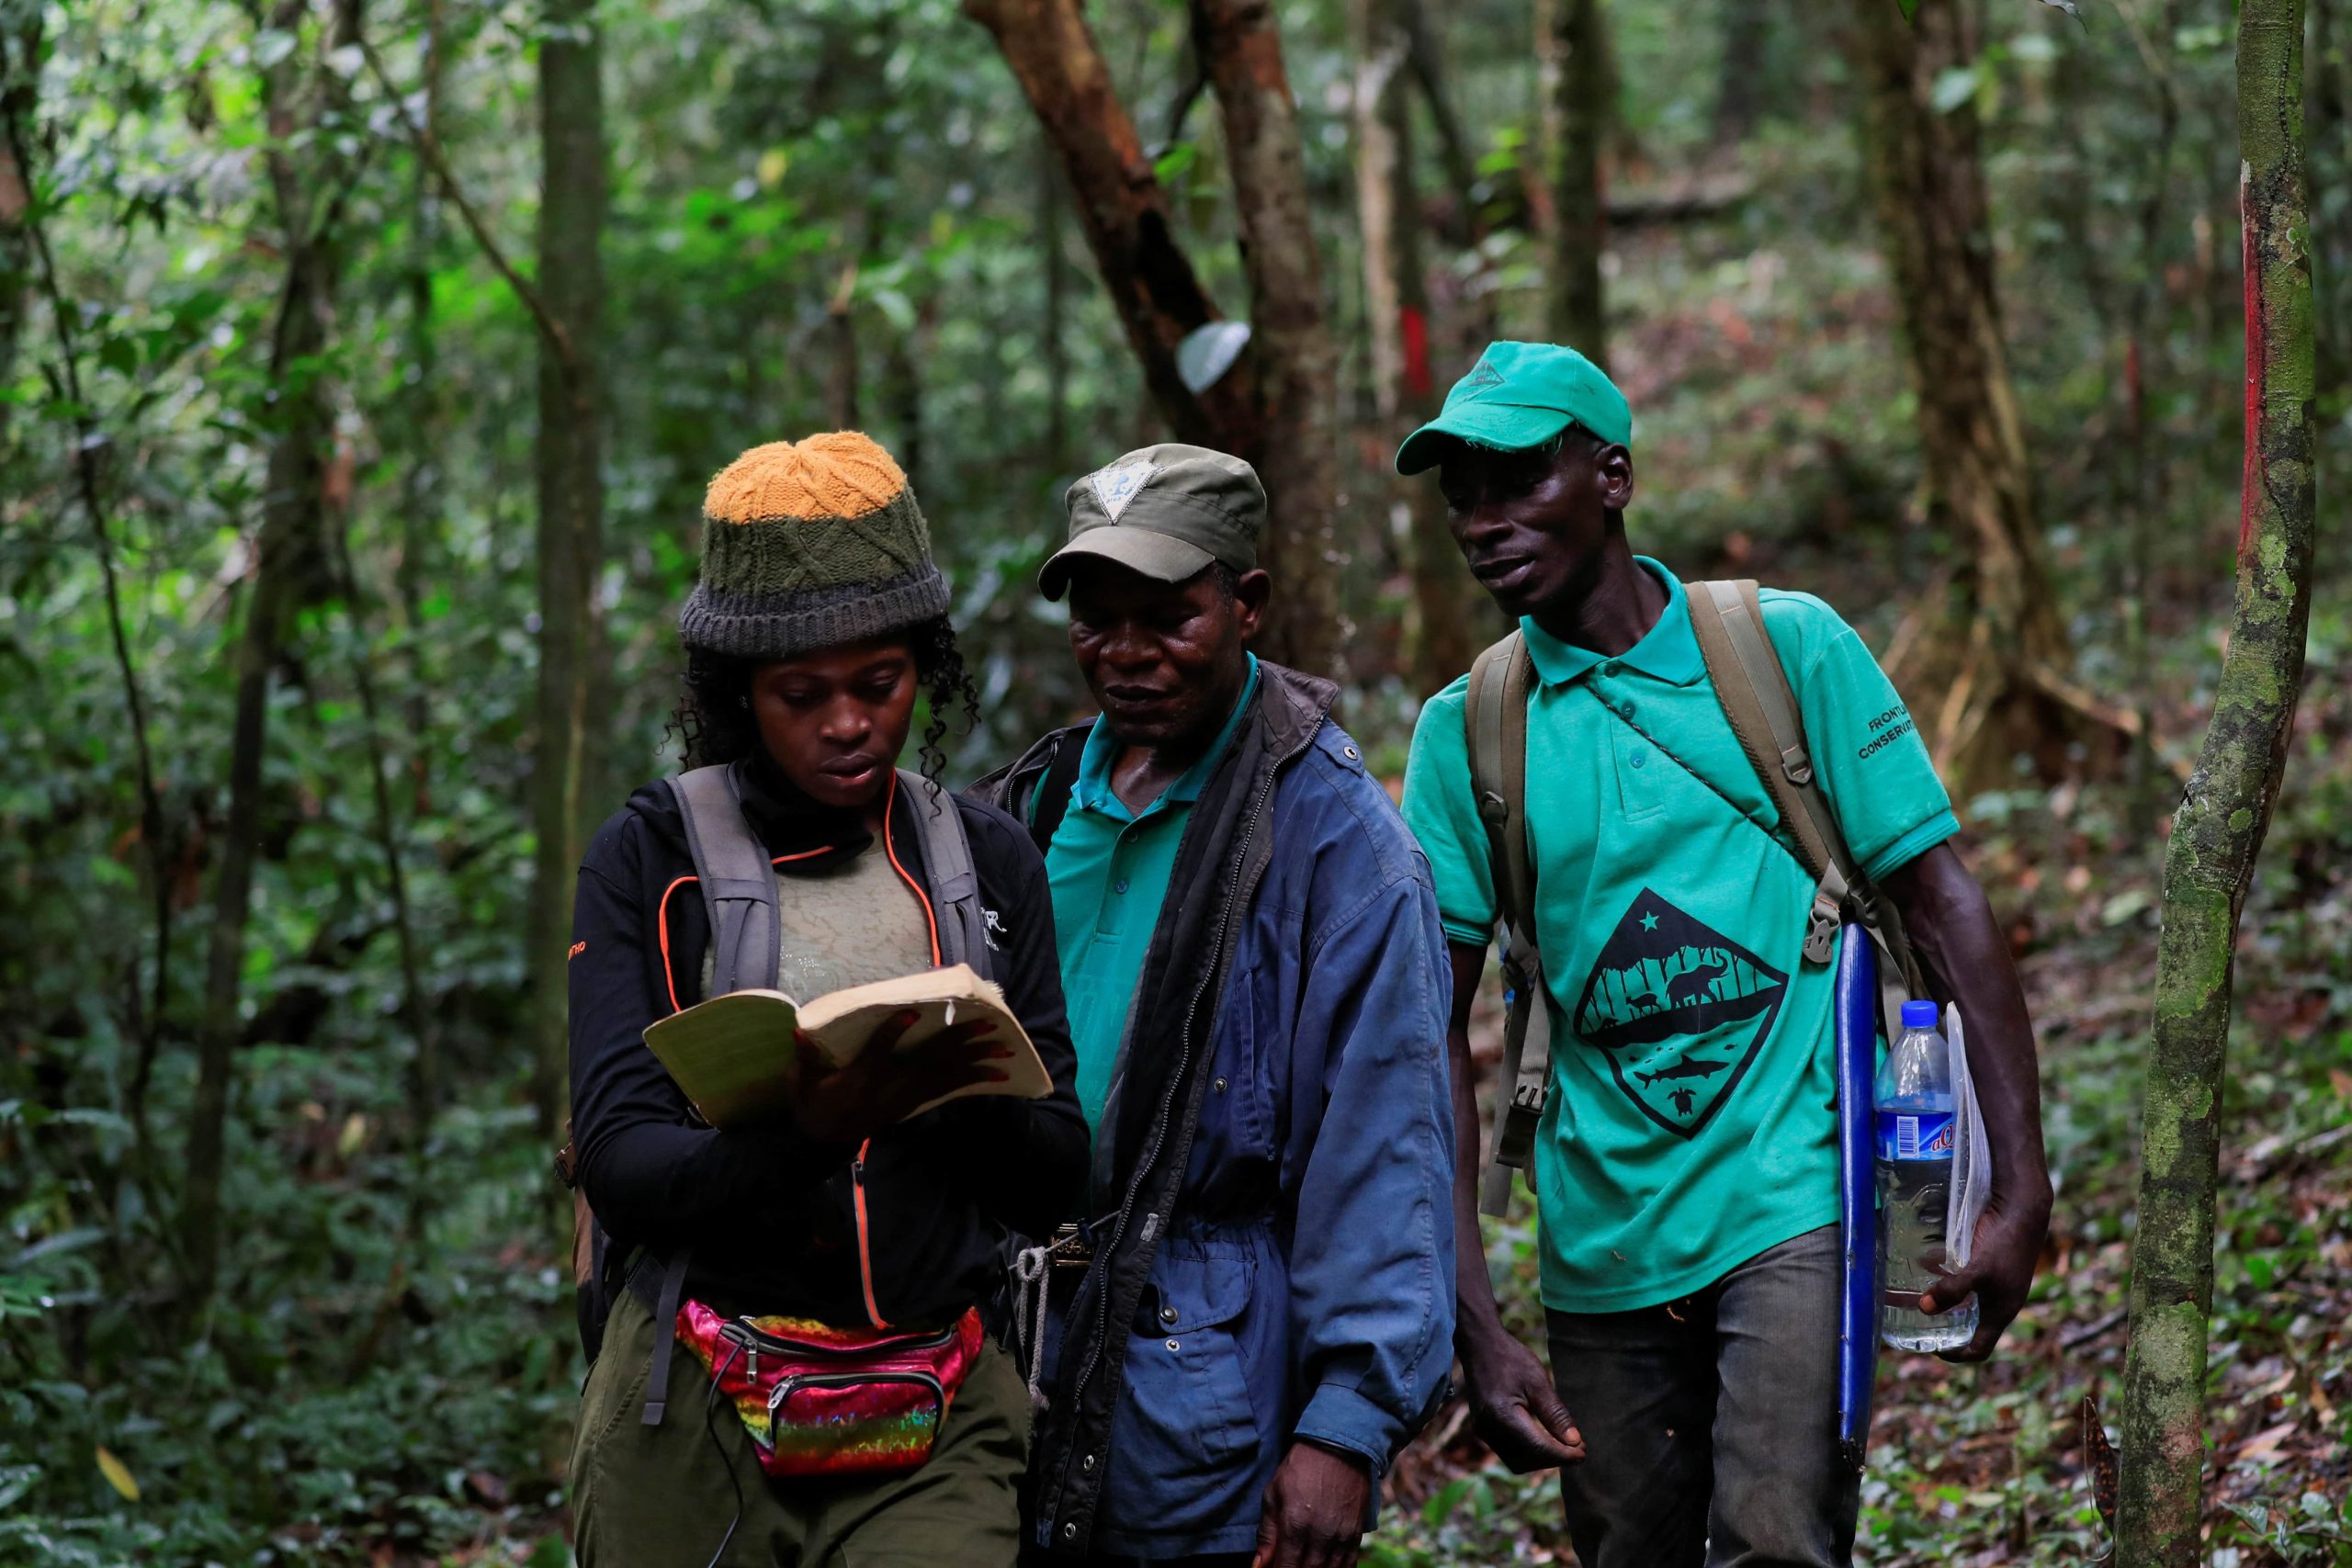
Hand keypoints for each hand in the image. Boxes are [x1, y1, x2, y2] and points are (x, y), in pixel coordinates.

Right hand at [788, 1011, 1009, 1144]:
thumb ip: (804, 1059)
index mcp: (862, 1076)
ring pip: (947, 1075)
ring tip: (1005, 1048)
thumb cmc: (814, 1104)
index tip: (913, 1012)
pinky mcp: (915, 1102)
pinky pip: (949, 1090)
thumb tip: (797, 1031)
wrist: (826, 1141)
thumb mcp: (801, 1084)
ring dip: (977, 1059)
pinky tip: (998, 1074)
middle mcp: (891, 1086)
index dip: (895, 1031)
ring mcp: (906, 1095)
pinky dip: (974, 1080)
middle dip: (961, 1041)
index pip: (880, 1050)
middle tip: (988, 1022)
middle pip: (930, 1061)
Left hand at [1251, 1441, 1371, 1567]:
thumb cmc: (1299, 1468)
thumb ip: (1267, 1533)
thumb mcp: (1273, 1494)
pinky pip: (1349, 1565)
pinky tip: (1325, 1566)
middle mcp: (1320, 1536)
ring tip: (1305, 1563)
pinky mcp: (1356, 1534)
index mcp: (1295, 1525)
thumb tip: (1259, 1565)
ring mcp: (1341, 1537)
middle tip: (1289, 1565)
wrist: (1337, 1447)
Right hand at [1459, 1328, 1583, 1471]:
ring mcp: (1482, 1430)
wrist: (1479, 1345)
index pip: (1538, 1448)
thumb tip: (1575, 1442)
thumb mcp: (1538, 1381)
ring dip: (1541, 1459)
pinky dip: (1528, 1452)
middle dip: (1554, 1459)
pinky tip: (1543, 1439)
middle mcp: (1488, 1428)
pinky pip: (1508, 1452)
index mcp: (1502, 1415)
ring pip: (1517, 1461)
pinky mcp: (1482, 1429)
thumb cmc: (1510, 1358)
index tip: (1584, 1453)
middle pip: (1528, 1460)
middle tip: (1578, 1448)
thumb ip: (1555, 1414)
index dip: (1564, 1455)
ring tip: (1563, 1445)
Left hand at [1919, 1186, 2050, 1363]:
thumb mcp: (1978, 1271)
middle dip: (1945, 1327)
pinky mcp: (1988, 1264)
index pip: (1980, 1349)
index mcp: (2000, 1313)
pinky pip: (1964, 1279)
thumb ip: (1953, 1290)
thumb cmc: (2005, 1245)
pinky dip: (1945, 1277)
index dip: (1957, 1355)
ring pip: (1965, 1300)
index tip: (1933, 1349)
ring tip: (1913, 1295)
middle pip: (1970, 1326)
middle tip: (1916, 1321)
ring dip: (1942, 1300)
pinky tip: (1926, 1265)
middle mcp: (1998, 1301)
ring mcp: (1994, 1283)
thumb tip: (1923, 1309)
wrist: (2022, 1210)